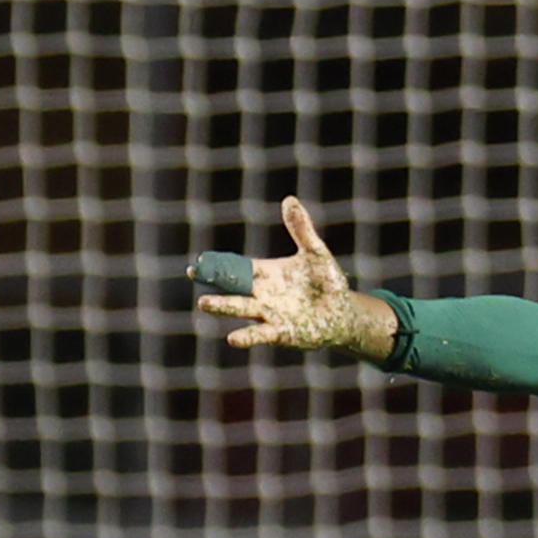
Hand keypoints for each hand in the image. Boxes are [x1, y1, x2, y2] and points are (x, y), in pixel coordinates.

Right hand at [192, 196, 382, 354]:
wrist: (345, 312)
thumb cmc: (327, 283)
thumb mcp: (316, 254)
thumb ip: (302, 230)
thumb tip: (290, 199)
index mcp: (265, 274)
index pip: (237, 267)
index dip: (218, 264)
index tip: (198, 261)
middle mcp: (262, 294)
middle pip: (232, 286)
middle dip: (214, 281)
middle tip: (193, 273)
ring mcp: (269, 314)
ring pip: (241, 309)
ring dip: (223, 306)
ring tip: (204, 303)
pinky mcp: (282, 332)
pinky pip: (261, 334)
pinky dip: (247, 336)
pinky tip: (233, 337)